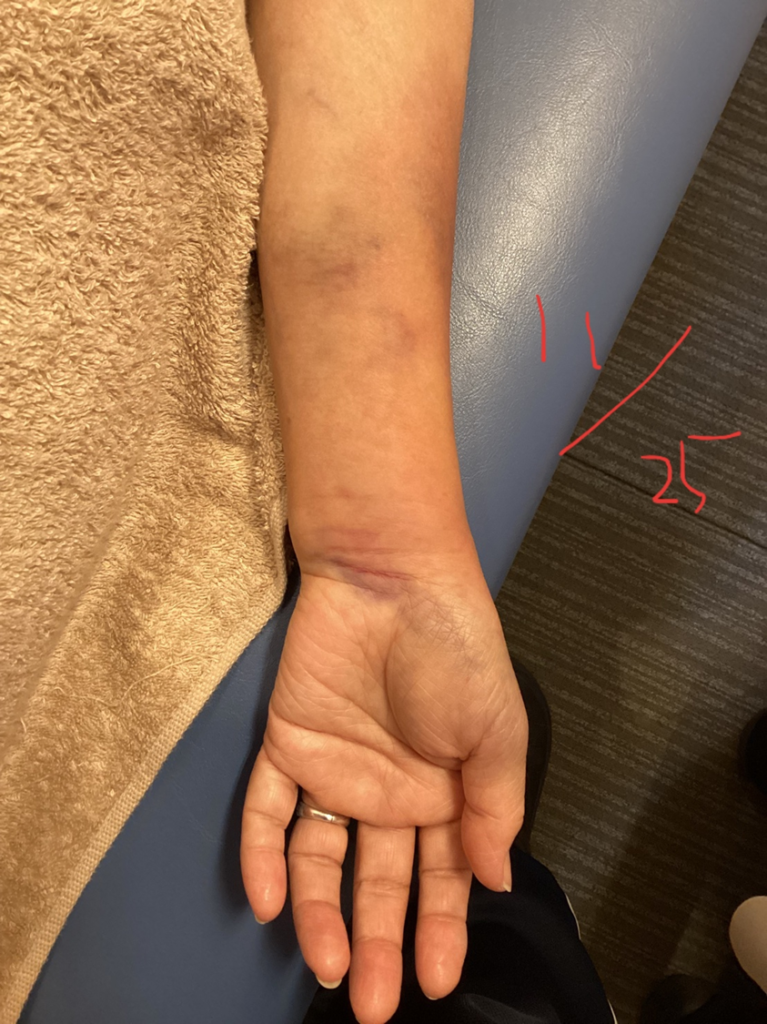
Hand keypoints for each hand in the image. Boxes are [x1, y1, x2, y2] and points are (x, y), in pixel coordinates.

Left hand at [240, 554, 527, 1023]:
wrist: (391, 578)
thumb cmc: (456, 649)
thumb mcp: (497, 731)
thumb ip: (494, 809)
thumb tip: (493, 881)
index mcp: (445, 789)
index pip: (443, 876)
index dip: (442, 929)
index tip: (438, 983)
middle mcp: (390, 790)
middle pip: (381, 880)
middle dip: (383, 943)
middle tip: (376, 1004)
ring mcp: (336, 770)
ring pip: (322, 859)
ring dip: (322, 916)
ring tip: (329, 970)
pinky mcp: (288, 745)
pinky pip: (268, 811)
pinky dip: (264, 856)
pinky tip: (270, 903)